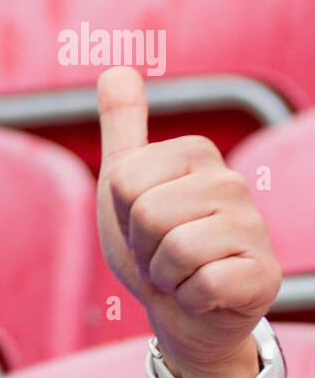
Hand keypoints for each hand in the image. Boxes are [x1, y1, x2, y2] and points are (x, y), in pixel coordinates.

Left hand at [96, 67, 281, 377]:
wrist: (180, 309)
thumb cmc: (152, 243)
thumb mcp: (125, 182)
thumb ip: (124, 126)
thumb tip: (115, 68)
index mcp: (197, 154)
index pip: (125, 181)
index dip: (122, 214)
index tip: (140, 224)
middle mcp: (232, 183)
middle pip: (148, 215)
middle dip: (141, 246)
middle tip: (159, 252)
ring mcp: (253, 229)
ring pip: (174, 252)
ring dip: (164, 274)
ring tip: (179, 271)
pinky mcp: (262, 275)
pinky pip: (201, 285)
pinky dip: (188, 298)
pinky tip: (203, 293)